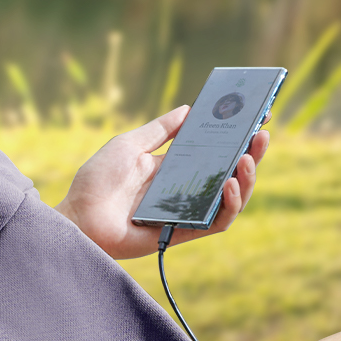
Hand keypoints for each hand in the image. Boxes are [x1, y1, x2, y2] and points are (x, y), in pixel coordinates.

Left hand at [54, 106, 268, 258]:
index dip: (238, 136)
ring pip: (231, 199)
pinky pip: (216, 221)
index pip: (215, 151)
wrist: (78, 218)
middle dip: (251, 154)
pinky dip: (228, 205)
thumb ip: (160, 130)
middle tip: (262, 134)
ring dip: (246, 179)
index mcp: (175, 167)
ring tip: (247, 159)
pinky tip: (230, 185)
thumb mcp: (130, 145)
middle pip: (230, 173)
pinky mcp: (185, 232)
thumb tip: (189, 109)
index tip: (256, 116)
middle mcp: (186, 189)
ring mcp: (188, 211)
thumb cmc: (98, 182)